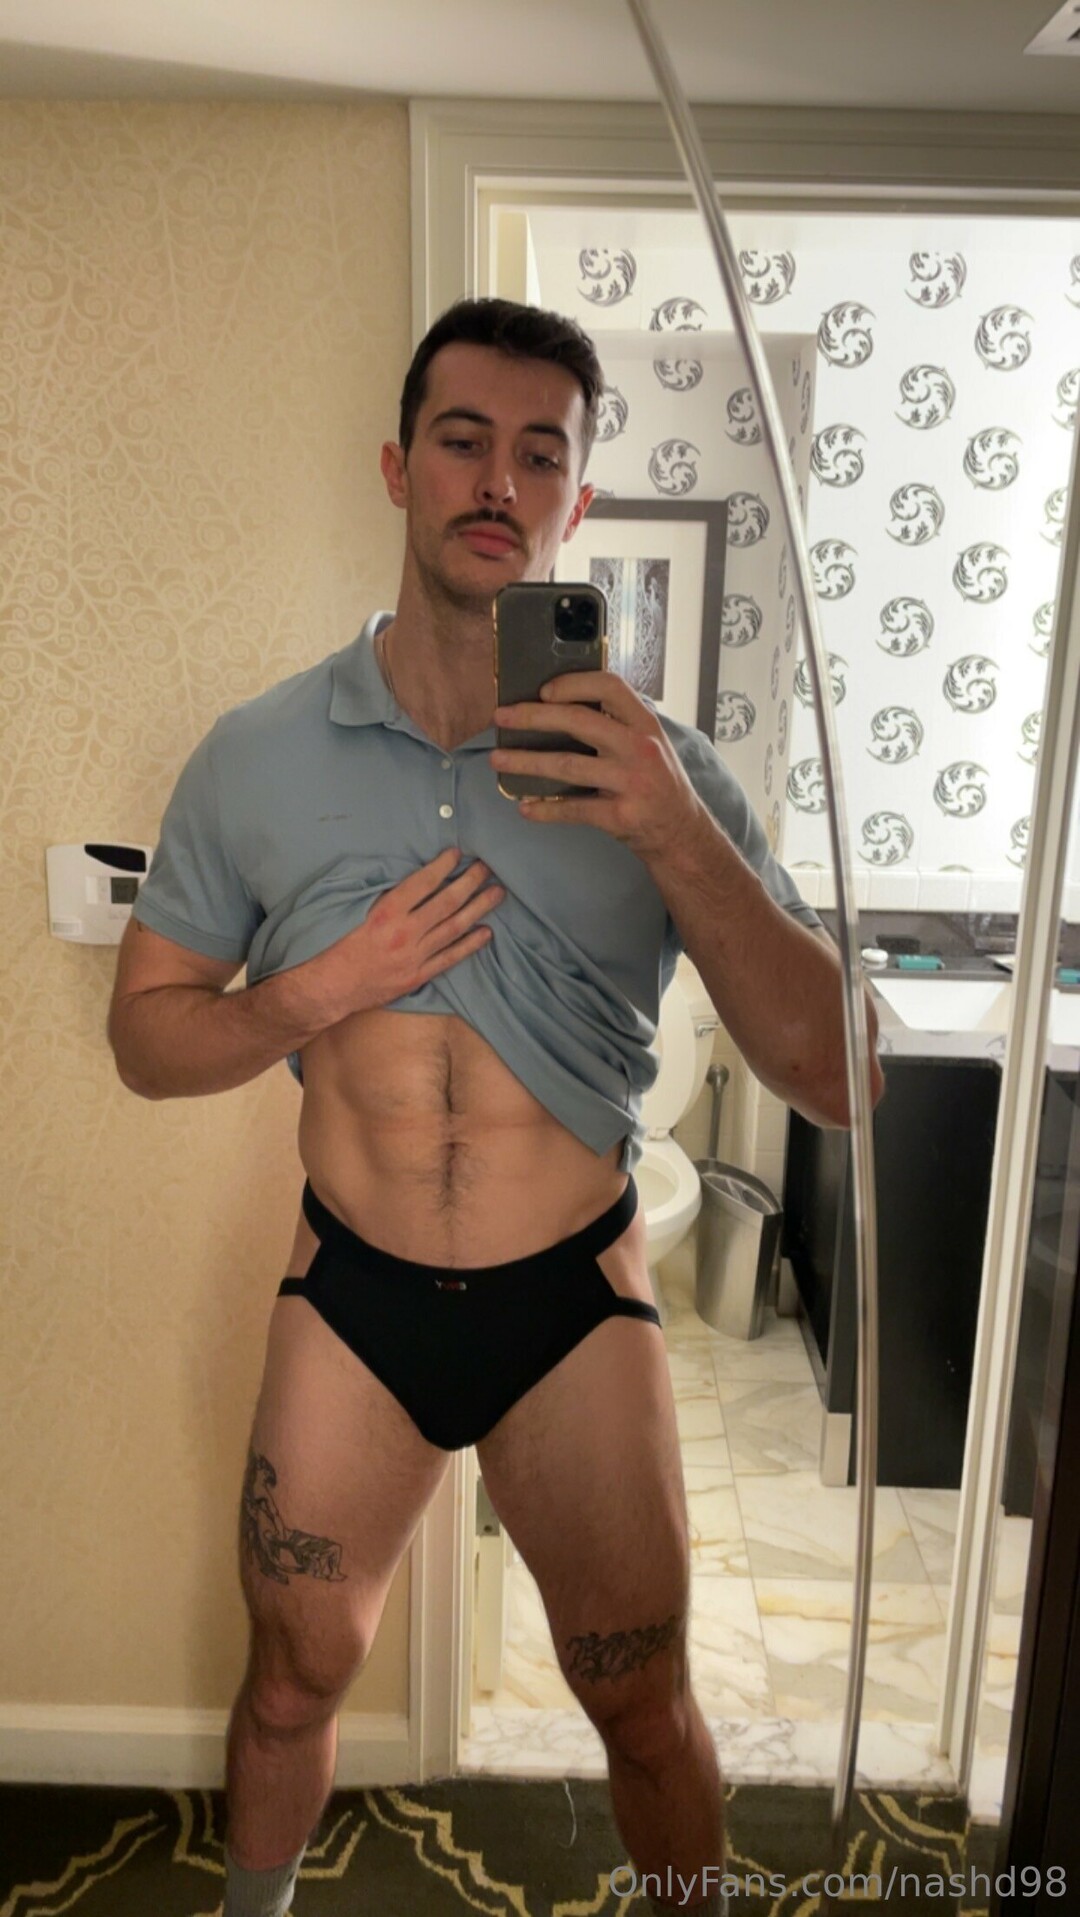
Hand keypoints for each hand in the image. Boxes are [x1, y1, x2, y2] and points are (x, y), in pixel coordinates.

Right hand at [289, 847, 503, 1023]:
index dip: (442, 866)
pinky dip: (469, 945)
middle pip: (446, 903)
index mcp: (385, 913)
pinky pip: (450, 958)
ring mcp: (414, 957)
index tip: (457, 854)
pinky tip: (486, 932)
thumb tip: (408, 879)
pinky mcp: (417, 976)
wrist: (327, 988)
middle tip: (487, 868)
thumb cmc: (334, 946)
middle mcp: (404, 933)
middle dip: (470, 882)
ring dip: (478, 909)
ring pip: (454, 928)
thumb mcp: (351, 912)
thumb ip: (380, 896)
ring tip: (497, 893)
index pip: (422, 883)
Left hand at [490, 671, 702, 861]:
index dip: (573, 684)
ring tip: (498, 760)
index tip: (543, 690)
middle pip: (578, 721)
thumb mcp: (649, 744)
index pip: (609, 687)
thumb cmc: (658, 784)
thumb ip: (617, 725)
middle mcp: (639, 748)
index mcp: (645, 724)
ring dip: (526, 762)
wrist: (681, 833)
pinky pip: (572, 809)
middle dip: (533, 717)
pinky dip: (545, 809)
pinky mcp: (619, 816)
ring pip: (567, 766)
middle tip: (501, 718)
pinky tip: (525, 807)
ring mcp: (630, 783)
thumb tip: (560, 707)